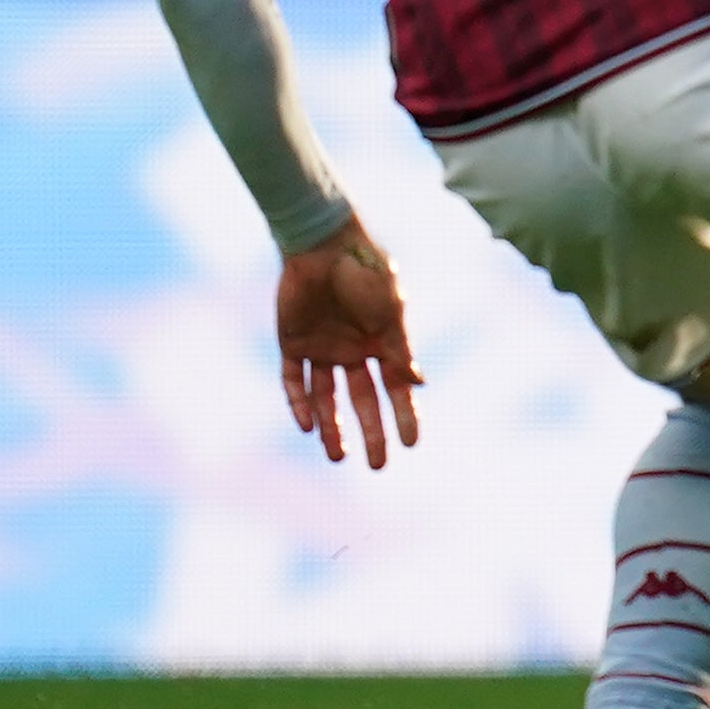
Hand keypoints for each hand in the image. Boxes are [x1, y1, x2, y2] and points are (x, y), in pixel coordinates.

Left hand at [275, 218, 421, 469]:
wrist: (322, 243)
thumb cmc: (365, 270)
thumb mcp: (390, 311)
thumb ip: (399, 347)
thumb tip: (417, 383)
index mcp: (382, 342)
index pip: (396, 388)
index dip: (405, 415)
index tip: (412, 443)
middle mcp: (353, 351)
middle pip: (363, 400)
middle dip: (371, 432)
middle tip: (378, 465)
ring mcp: (321, 349)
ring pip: (326, 398)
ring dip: (332, 427)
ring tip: (338, 456)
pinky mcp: (292, 344)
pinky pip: (293, 381)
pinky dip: (299, 403)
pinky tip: (307, 425)